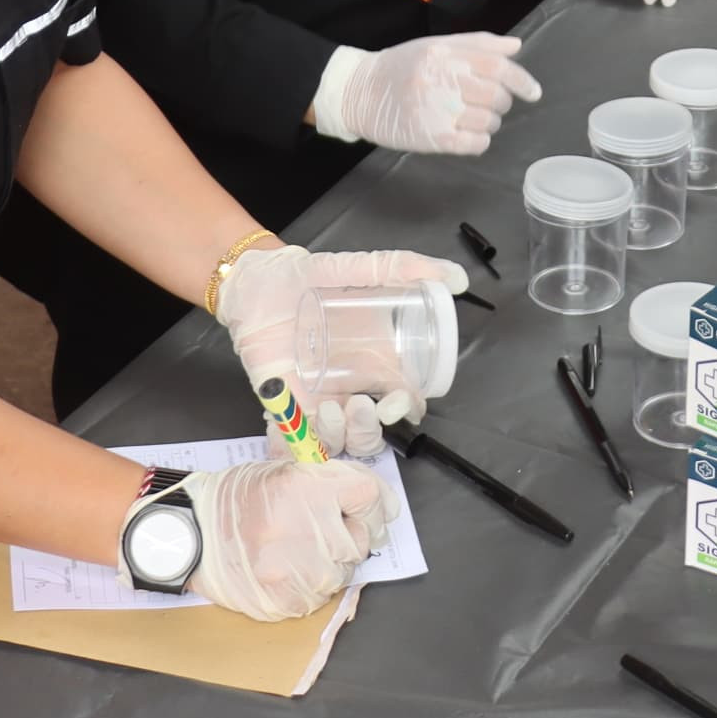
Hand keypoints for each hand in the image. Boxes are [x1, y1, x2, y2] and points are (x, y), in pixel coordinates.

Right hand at [185, 457, 390, 620]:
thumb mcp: (282, 472)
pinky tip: (285, 571)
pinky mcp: (286, 602)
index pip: (369, 496)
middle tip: (317, 530)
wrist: (192, 534)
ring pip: (342, 573)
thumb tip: (378, 500)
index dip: (368, 502)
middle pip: (361, 539)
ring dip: (328, 564)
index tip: (359, 507)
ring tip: (296, 551)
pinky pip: (317, 598)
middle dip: (347, 535)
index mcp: (306, 488)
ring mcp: (297, 571)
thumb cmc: (237, 500)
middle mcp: (307, 529)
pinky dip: (308, 587)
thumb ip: (330, 482)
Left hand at [217, 243, 472, 455]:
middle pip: (372, 433)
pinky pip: (295, 445)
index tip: (397, 403)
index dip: (407, 409)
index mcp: (375, 362)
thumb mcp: (359, 268)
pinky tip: (295, 429)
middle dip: (371, 432)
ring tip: (329, 411)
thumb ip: (405, 268)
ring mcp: (318, 399)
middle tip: (361, 407)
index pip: (403, 400)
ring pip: (339, 443)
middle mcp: (351, 387)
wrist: (258, 279)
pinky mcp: (286, 407)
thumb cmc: (309, 276)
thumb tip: (458, 278)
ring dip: (339, 438)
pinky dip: (297, 449)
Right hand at [311, 33, 540, 153]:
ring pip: (489, 121)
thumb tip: (515, 46)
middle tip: (490, 102)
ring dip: (490, 122)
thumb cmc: (401, 67)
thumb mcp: (436, 45)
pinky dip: (479, 140)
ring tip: (473, 117)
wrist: (359, 93)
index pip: (497, 67)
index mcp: (445, 54)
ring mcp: (438, 111)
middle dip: (502, 102)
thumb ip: (477, 44)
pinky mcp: (433, 138)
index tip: (533, 92)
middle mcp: (443, 81)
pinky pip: (475, 143)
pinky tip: (467, 134)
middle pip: (496, 95)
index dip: (521, 80)